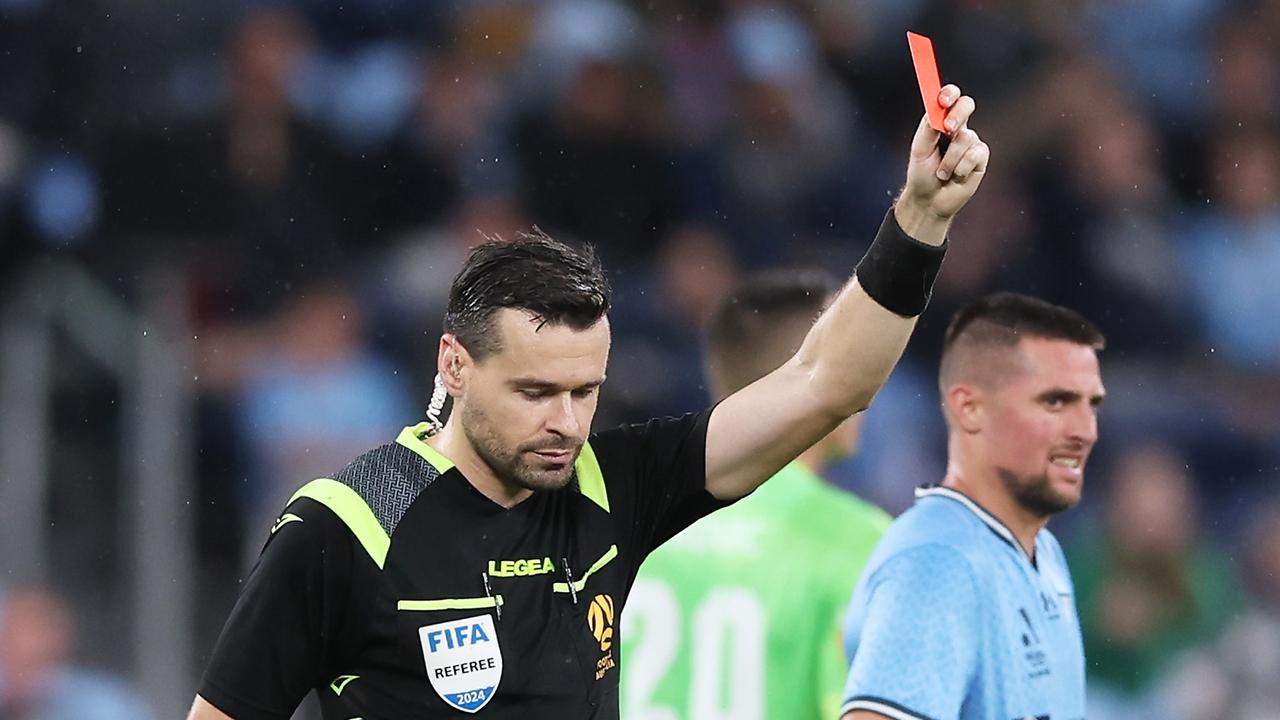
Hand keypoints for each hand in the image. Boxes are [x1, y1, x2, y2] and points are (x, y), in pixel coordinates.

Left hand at [895, 85, 988, 242]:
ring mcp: (971, 142)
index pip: (949, 98)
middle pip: (967, 105)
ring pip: (965, 138)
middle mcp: (958, 128)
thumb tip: (936, 109)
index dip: (949, 94)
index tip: (942, 100)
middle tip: (948, 128)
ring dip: (949, 159)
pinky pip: (974, 154)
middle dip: (958, 114)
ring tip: (942, 173)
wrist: (929, 201)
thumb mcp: (919, 150)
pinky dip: (961, 168)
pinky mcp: (981, 158)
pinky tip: (956, 176)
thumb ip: (928, 128)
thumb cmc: (922, 174)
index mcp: (941, 122)